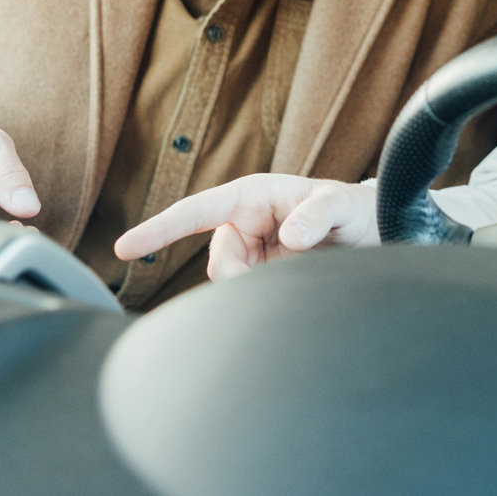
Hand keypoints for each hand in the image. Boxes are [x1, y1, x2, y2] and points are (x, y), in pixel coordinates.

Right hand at [114, 173, 377, 279]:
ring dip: (259, 288)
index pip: (196, 212)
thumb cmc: (353, 209)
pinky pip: (247, 297)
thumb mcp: (342, 204)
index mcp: (252, 197)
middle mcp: (245, 226)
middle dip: (243, 277)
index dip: (159, 229)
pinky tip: (290, 291)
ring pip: (232, 285)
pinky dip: (262, 300)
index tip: (124, 247)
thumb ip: (318, 214)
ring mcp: (253, 255)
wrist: (372, 235)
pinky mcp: (264, 280)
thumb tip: (290, 236)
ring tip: (302, 272)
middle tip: (287, 274)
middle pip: (219, 264)